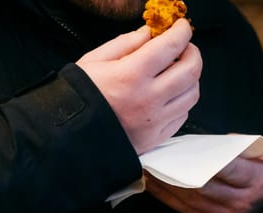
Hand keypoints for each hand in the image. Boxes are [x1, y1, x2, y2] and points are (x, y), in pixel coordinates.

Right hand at [77, 19, 201, 154]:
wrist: (68, 133)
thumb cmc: (80, 95)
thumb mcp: (95, 60)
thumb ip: (125, 43)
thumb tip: (149, 33)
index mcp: (131, 75)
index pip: (170, 46)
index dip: (182, 31)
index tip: (183, 26)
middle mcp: (148, 98)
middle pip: (191, 70)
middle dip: (193, 53)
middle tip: (185, 47)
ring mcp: (155, 120)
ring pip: (192, 93)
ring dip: (191, 78)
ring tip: (178, 71)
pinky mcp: (157, 136)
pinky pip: (183, 114)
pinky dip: (182, 101)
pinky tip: (170, 94)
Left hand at [145, 155, 262, 212]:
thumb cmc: (260, 177)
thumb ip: (241, 148)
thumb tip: (212, 142)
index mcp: (255, 182)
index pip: (231, 170)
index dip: (209, 160)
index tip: (187, 148)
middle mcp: (238, 202)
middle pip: (203, 185)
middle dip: (178, 169)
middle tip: (159, 153)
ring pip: (188, 196)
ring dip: (166, 181)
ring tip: (149, 164)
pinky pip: (181, 207)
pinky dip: (164, 194)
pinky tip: (152, 180)